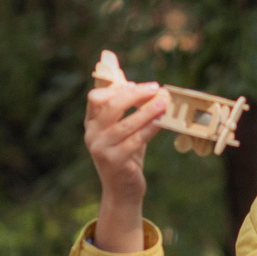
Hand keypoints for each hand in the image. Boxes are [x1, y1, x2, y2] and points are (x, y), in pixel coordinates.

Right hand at [84, 51, 170, 251]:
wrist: (123, 191)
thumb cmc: (126, 154)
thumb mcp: (123, 127)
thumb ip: (123, 102)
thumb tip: (115, 64)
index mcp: (91, 123)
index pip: (96, 97)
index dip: (117, 88)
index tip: (139, 85)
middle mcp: (92, 135)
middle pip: (111, 106)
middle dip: (135, 94)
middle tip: (156, 88)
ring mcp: (101, 149)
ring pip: (126, 123)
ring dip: (148, 110)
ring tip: (165, 101)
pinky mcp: (115, 162)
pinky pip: (136, 140)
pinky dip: (151, 128)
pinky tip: (163, 120)